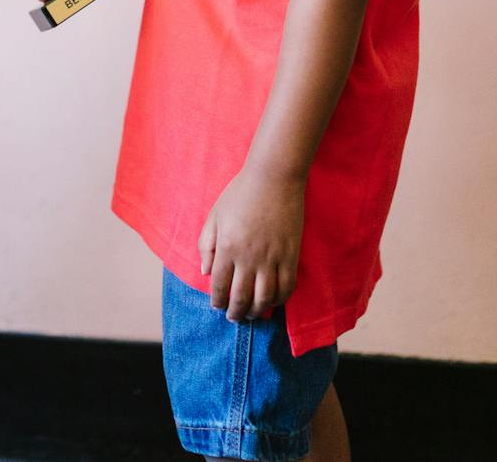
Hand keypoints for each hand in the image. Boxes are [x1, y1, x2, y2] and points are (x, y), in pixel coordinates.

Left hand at [200, 165, 304, 321]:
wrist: (274, 178)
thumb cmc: (240, 193)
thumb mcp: (215, 215)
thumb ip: (206, 245)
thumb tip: (206, 272)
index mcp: (227, 247)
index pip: (220, 285)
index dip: (218, 301)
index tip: (217, 306)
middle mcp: (249, 257)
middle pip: (242, 297)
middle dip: (236, 312)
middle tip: (234, 318)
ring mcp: (272, 258)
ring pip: (265, 297)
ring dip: (257, 310)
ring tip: (252, 314)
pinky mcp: (291, 256)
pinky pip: (287, 287)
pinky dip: (280, 299)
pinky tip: (274, 302)